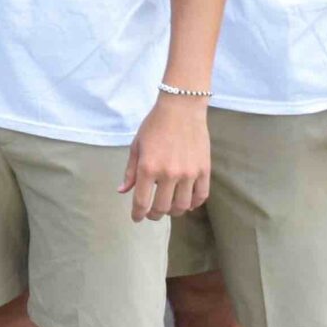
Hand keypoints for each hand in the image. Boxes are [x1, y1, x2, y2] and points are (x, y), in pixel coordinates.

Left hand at [121, 95, 209, 220]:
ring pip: (182, 206)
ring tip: (169, 208)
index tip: (137, 218)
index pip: (142, 202)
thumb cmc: (155, 125)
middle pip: (162, 208)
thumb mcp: (137, 146)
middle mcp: (169, 174)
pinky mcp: (204, 170)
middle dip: (154, 215)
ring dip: (174, 211)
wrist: (181, 108)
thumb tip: (122, 191)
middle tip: (152, 213)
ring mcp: (188, 173)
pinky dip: (193, 203)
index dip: (138, 214)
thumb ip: (130, 171)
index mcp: (148, 168)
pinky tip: (187, 202)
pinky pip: (201, 196)